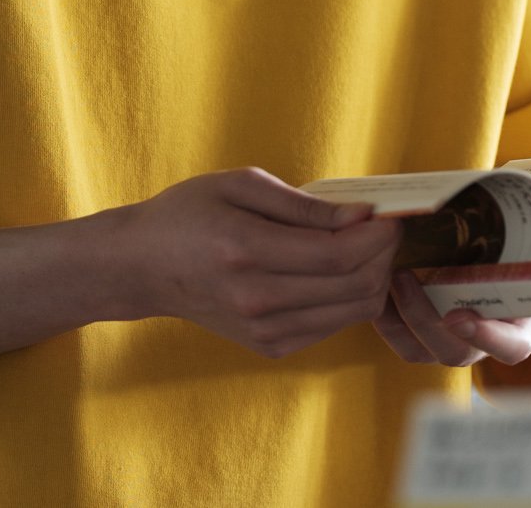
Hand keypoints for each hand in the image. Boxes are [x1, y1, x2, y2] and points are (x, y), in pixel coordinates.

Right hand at [120, 166, 400, 358]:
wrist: (143, 267)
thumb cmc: (187, 214)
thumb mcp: (238, 185)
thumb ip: (301, 203)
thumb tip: (359, 216)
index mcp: (246, 250)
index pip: (338, 253)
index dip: (376, 235)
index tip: (387, 214)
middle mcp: (257, 298)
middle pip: (355, 285)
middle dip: (382, 254)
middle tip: (380, 228)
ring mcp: (264, 329)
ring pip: (353, 310)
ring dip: (372, 277)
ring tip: (361, 248)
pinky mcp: (269, 345)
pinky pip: (333, 324)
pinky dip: (347, 298)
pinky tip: (334, 272)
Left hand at [374, 130, 530, 366]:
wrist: (519, 268)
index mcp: (528, 320)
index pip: (511, 348)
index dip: (487, 338)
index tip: (461, 316)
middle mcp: (489, 336)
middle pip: (456, 351)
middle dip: (425, 319)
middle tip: (405, 278)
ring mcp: (455, 338)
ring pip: (420, 347)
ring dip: (400, 316)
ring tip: (387, 272)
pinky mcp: (425, 332)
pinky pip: (399, 338)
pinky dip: (384, 317)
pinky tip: (373, 279)